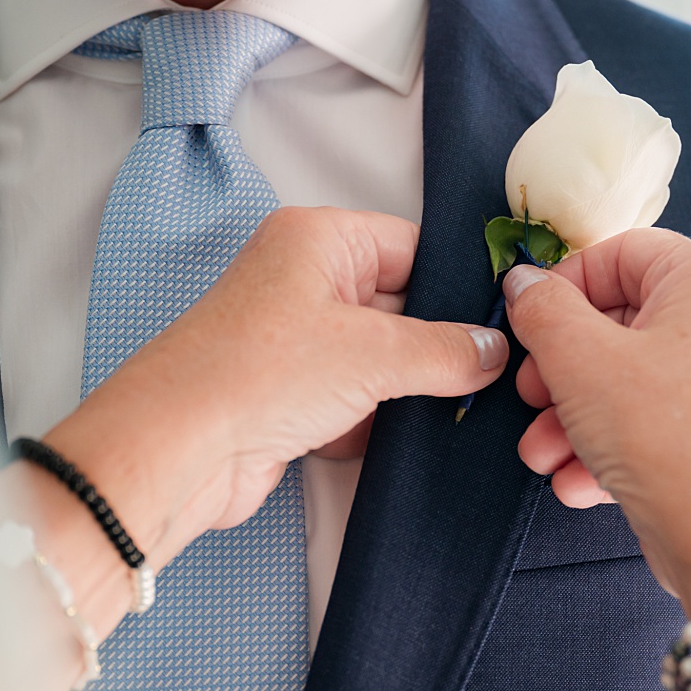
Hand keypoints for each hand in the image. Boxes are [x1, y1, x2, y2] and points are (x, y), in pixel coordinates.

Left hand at [46, 206, 507, 562]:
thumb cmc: (258, 374)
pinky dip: (378, 423)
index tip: (508, 322)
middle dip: (440, 345)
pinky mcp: (289, 398)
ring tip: (466, 410)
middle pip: (400, 305)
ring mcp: (295, 343)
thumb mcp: (376, 354)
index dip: (459, 285)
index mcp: (319, 239)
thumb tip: (493, 352)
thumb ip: (446, 351)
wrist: (182, 451)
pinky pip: (354, 403)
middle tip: (497, 374)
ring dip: (410, 390)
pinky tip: (414, 442)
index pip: (413, 247)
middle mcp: (304, 282)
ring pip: (379, 360)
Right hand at [501, 228, 690, 611]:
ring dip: (570, 418)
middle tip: (529, 393)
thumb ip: (542, 310)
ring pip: (625, 381)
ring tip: (540, 453)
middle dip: (558, 369)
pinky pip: (647, 425)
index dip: (564, 285)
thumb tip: (524, 284)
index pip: (621, 253)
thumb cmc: (669, 437)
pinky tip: (575, 481)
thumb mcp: (579, 359)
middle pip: (618, 322)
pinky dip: (605, 448)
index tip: (528, 322)